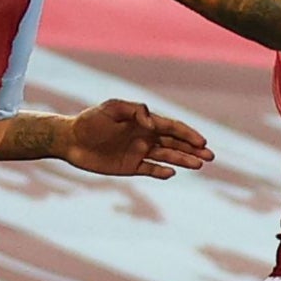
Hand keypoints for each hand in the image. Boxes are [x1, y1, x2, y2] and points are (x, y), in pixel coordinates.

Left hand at [62, 99, 213, 179]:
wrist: (70, 139)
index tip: (202, 141)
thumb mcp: (111, 108)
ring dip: (184, 160)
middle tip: (210, 156)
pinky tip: (172, 173)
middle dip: (193, 149)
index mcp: (144, 122)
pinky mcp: (129, 166)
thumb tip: (152, 122)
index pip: (172, 127)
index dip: (188, 134)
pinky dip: (161, 172)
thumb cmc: (90, 121)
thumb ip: (134, 110)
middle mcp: (145, 137)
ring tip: (200, 165)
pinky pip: (150, 170)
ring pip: (167, 157)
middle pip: (175, 143)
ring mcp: (138, 152)